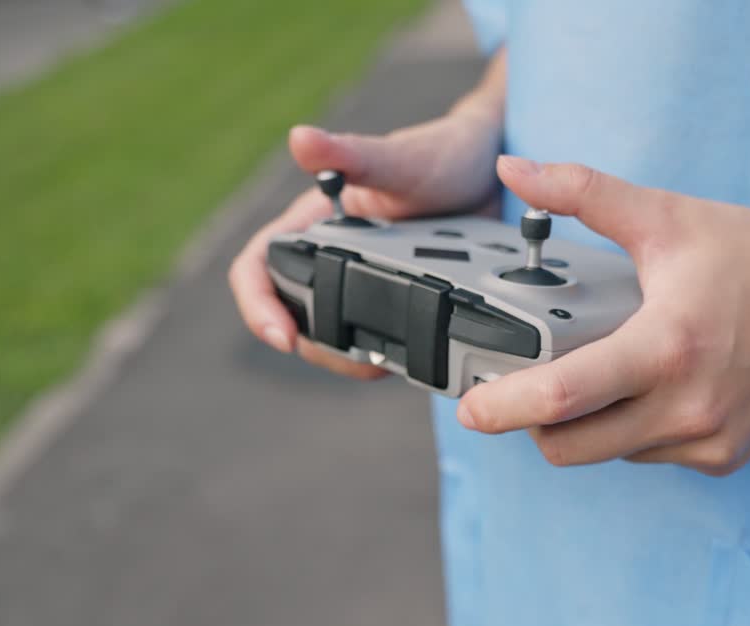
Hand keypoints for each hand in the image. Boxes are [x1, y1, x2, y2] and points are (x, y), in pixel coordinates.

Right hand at [229, 108, 500, 377]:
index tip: (281, 337)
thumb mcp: (399, 159)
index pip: (258, 265)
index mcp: (312, 220)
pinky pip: (371, 338)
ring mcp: (357, 282)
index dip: (258, 304)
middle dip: (312, 345)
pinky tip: (408, 360)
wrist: (492, 176)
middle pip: (290, 313)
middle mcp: (326, 255)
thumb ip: (352, 153)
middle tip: (355, 360)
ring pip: (328, 334)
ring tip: (382, 364)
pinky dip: (382, 355)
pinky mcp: (391, 302)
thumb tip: (301, 138)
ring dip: (346, 357)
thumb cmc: (437, 155)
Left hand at [456, 157, 749, 475]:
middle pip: (569, 446)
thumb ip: (584, 192)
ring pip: (607, 453)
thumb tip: (514, 170)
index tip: (469, 407)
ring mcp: (706, 441)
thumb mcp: (667, 216)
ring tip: (596, 374)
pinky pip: (647, 456)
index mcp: (666, 346)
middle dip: (532, 423)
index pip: (563, 397)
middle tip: (520, 387)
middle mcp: (686, 406)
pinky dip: (630, 430)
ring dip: (584, 425)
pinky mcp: (722, 458)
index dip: (503, 408)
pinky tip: (648, 388)